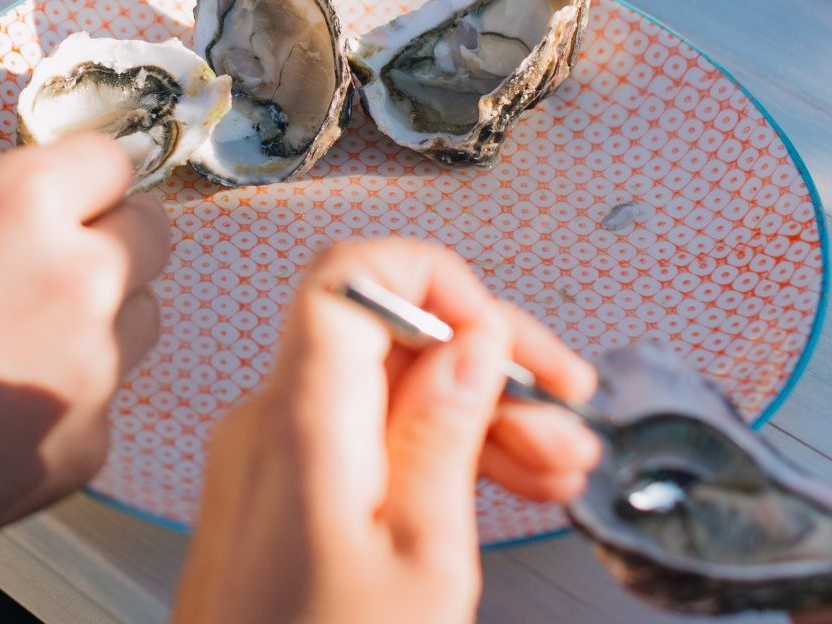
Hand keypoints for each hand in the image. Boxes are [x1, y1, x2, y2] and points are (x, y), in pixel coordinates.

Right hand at [0, 134, 164, 622]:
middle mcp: (78, 276)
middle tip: (48, 276)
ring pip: (140, 327)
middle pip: (151, 239)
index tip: (74, 201)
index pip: (114, 163)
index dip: (87, 185)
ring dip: (97, 329)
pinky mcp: (84, 448)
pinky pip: (99, 410)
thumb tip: (35, 234)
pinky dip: (58, 412)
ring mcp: (91, 370)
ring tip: (4, 354)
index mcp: (23, 202)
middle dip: (109, 248)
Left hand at [172, 240, 599, 623]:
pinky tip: (500, 484)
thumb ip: (446, 431)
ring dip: (473, 411)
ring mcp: (265, 459)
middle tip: (567, 413)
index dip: (440, 280)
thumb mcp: (424, 555)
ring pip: (380, 388)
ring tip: (557, 466)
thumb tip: (473, 339)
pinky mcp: (274, 497)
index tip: (508, 334)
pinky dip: (430, 448)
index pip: (353, 275)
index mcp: (300, 421)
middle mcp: (267, 423)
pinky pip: (359, 438)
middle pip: (383, 332)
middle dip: (485, 360)